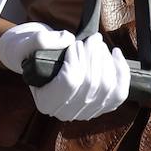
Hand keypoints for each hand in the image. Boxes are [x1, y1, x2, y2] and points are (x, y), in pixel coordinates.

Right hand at [0, 23, 130, 120]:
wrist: (41, 58)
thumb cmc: (32, 51)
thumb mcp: (29, 41)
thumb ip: (42, 40)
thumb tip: (68, 39)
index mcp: (45, 101)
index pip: (70, 82)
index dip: (78, 58)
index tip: (76, 43)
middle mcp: (65, 112)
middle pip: (92, 84)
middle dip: (95, 55)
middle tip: (92, 39)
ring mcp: (84, 111)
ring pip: (107, 88)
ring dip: (107, 60)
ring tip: (98, 45)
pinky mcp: (100, 105)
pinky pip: (119, 93)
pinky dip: (121, 72)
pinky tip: (116, 55)